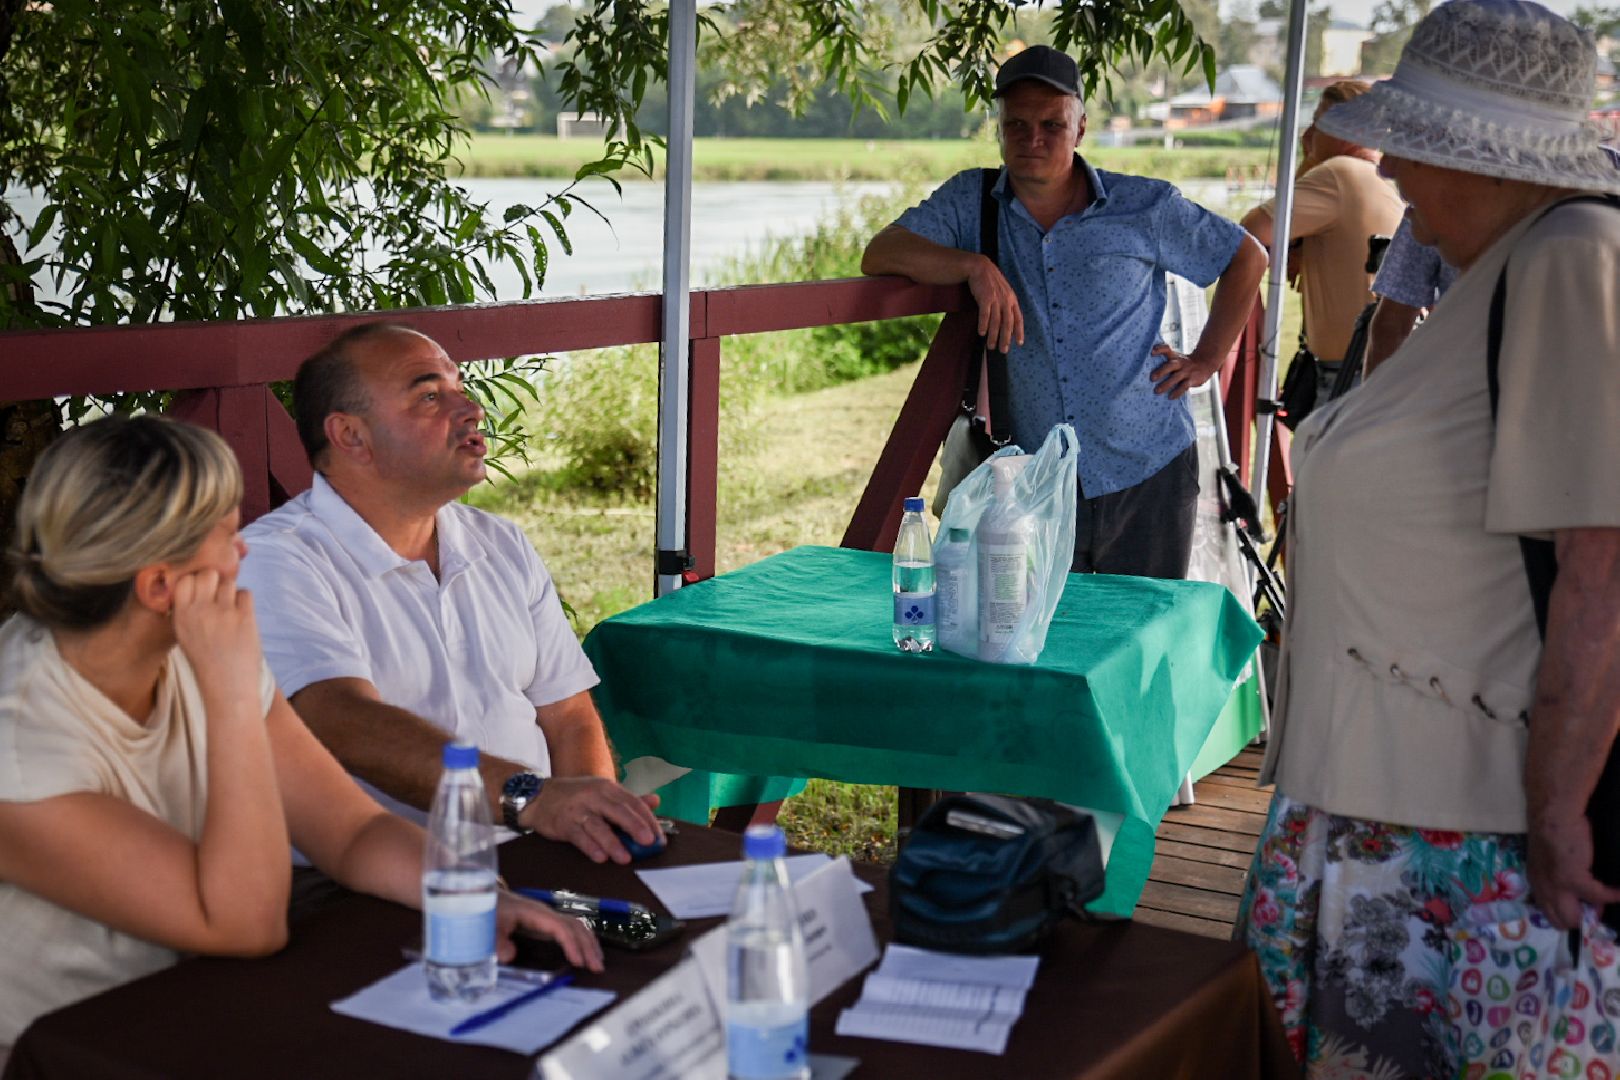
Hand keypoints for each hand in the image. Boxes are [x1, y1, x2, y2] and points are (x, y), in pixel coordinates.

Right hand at [172, 569, 262, 710]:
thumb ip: (188, 611)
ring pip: (228, 582)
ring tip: (231, 610)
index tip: (202, 591)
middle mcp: (199, 611)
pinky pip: (246, 593)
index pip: (184, 579)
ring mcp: (223, 613)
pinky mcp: (244, 618)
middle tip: (219, 597)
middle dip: (215, 580)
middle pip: (207, 574)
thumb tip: (196, 584)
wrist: (227, 687)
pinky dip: (245, 601)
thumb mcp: (186, 636)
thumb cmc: (207, 662)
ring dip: (231, 592)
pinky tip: (242, 616)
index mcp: (181, 616)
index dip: (195, 580)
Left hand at [497, 891, 603, 972]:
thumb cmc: (492, 910)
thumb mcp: (490, 925)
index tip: (578, 962)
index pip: (561, 928)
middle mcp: (547, 914)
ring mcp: (549, 917)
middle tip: (597, 967)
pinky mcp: (547, 922)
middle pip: (576, 926)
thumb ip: (497, 941)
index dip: (572, 944)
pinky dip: (583, 940)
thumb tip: (510, 957)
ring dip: (590, 943)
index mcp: (536, 914)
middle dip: (588, 946)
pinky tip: (587, 951)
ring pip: (577, 926)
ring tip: (598, 962)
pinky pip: (572, 928)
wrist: (489, 896)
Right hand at [520, 777, 662, 864]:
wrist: (539, 796)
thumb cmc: (577, 797)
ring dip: (613, 843)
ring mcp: (578, 809)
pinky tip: (600, 857)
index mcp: (608, 788)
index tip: (659, 837)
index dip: (647, 820)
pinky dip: (590, 847)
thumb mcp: (603, 793)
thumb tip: (656, 801)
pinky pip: (579, 836)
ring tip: (625, 858)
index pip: (633, 803)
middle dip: (635, 827)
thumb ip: (629, 800)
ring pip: (598, 826)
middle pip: (618, 811)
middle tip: (649, 842)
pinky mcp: (563, 823)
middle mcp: (594, 796)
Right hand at [967, 255, 1023, 353]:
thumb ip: (1005, 303)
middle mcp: (1006, 300)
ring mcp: (996, 299)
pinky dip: (984, 324)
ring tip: (991, 346)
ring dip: (993, 335)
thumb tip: (1006, 319)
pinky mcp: (985, 297)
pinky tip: (982, 333)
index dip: (1019, 331)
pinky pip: (985, 314)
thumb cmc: (989, 281)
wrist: (979, 267)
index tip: (1019, 343)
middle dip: (1005, 338)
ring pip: (996, 321)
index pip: (1018, 318)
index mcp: (1012, 299)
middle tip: (1003, 350)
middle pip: (1008, 323)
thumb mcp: (1002, 291)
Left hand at [1150, 344, 1222, 399]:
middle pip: (1170, 365)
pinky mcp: (1192, 379)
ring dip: (1166, 384)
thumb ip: (1166, 362)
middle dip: (1161, 371)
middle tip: (1152, 378)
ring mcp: (1186, 371)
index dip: (1160, 349)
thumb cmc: (1185, 363)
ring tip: (1157, 391)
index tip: (1152, 352)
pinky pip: (1184, 386)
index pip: (1167, 349)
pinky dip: (1177, 392)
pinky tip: (1170, 397)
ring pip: (1176, 377)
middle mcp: (1180, 363)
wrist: (1205, 363)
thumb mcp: (1177, 358)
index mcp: (1175, 357)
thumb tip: (1147, 373)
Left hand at [1528, 810, 1619, 929]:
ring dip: (1594, 913)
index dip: (1569, 913)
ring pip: (1574, 917)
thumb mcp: (1551, 860)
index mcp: (1536, 882)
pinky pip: (1598, 896)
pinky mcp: (1573, 880)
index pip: (1549, 912)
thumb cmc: (1555, 831)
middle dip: (1580, 919)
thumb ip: (1561, 877)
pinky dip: (1612, 896)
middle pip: (1560, 920)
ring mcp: (1556, 886)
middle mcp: (1542, 888)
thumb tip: (1582, 894)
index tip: (1585, 909)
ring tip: (1610, 902)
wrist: (1553, 814)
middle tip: (1597, 910)